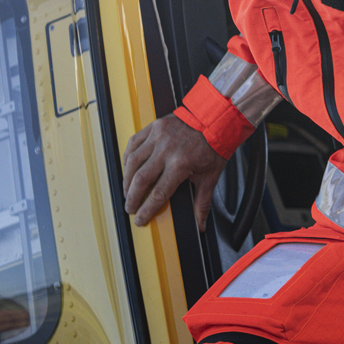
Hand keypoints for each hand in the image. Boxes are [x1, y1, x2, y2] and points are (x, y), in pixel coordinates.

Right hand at [123, 112, 226, 228]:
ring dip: (127, 180)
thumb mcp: (211, 176)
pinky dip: (128, 158)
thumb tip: (201, 225)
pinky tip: (128, 168)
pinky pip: (133, 144)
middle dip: (132, 198)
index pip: (158, 193)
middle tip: (130, 207)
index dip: (146, 210)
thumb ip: (202, 203)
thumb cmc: (214, 146)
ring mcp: (158, 137)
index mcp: (180, 164)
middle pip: (140, 180)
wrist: (217, 118)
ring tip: (127, 191)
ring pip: (132, 162)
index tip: (140, 219)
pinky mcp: (154, 127)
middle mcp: (166, 150)